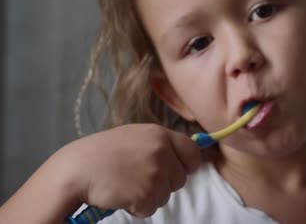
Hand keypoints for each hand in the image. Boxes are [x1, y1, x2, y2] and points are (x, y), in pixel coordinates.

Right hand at [59, 124, 200, 217]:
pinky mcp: (146, 193)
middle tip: (137, 178)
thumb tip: (187, 157)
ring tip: (126, 184)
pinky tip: (121, 194)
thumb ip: (160, 145)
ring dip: (148, 196)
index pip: (192, 152)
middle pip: (180, 179)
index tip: (177, 170)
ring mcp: (155, 172)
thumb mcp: (135, 137)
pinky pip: (151, 208)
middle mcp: (161, 151)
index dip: (187, 165)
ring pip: (166, 196)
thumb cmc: (102, 154)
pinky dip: (137, 207)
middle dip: (163, 184)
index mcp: (159, 134)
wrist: (76, 169)